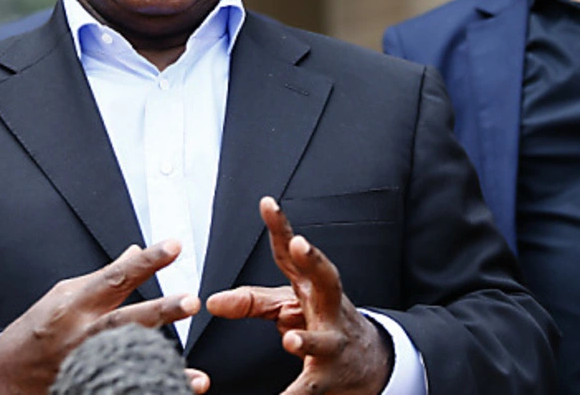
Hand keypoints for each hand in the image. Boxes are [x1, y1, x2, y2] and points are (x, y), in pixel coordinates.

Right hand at [0, 240, 199, 394]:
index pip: (116, 276)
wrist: (3, 375)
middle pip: (125, 320)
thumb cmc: (37, 329)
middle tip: (190, 301)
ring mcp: (84, 366)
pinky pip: (122, 393)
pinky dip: (148, 394)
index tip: (174, 246)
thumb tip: (135, 252)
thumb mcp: (65, 294)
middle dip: (159, 311)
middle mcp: (82, 334)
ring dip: (162, 368)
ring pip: (128, 364)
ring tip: (196, 376)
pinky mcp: (83, 388)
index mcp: (76, 304)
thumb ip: (104, 277)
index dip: (146, 261)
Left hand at [207, 197, 391, 393]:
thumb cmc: (322, 324)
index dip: (281, 227)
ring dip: (307, 341)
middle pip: (327, 279)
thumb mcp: (287, 307)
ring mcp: (333, 343)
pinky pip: (310, 388)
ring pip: (322, 340)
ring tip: (291, 341)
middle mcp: (328, 309)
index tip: (267, 203)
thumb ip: (250, 302)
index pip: (293, 254)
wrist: (369, 362)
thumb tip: (210, 302)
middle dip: (314, 261)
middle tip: (300, 244)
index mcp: (312, 288)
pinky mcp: (330, 377)